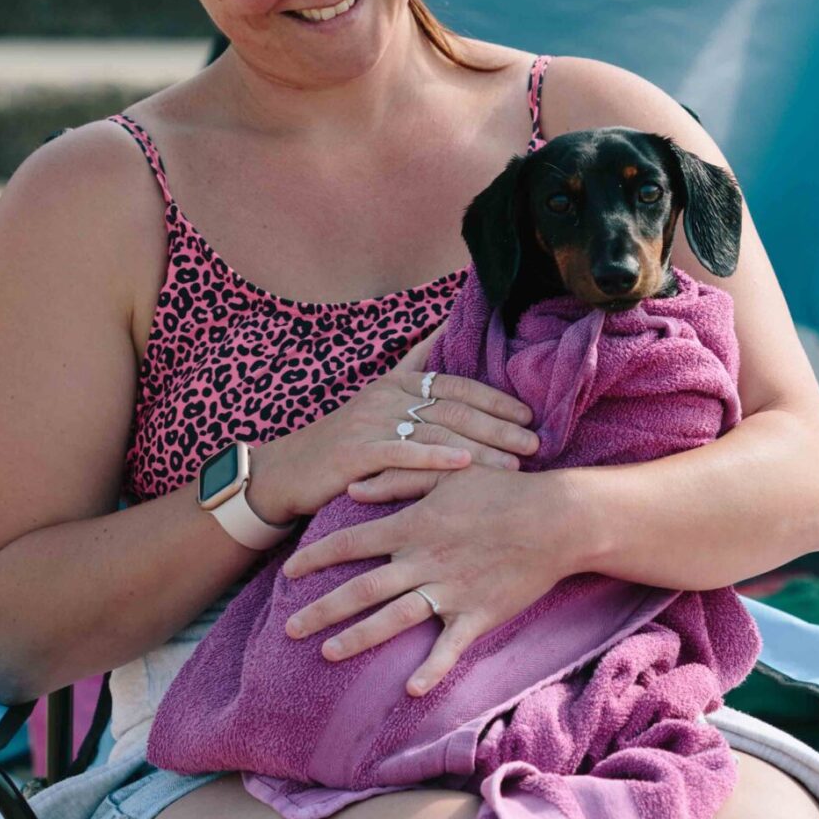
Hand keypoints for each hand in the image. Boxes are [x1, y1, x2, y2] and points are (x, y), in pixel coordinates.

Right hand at [252, 319, 539, 523]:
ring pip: (437, 431)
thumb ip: (412, 385)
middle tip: (535, 442)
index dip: (493, 398)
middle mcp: (386, 397)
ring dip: (481, 447)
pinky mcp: (356, 452)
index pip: (455, 385)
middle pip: (454, 407)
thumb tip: (442, 344)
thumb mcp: (376, 409)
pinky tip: (466, 468)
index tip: (527, 414)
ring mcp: (370, 422)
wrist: (283, 473)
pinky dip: (436, 459)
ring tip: (515, 464)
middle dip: (499, 425)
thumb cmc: (340, 448)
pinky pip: (404, 454)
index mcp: (395, 384)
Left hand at [280, 462, 574, 695]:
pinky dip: (430, 669)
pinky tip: (409, 689)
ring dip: (357, 638)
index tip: (288, 571)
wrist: (555, 519)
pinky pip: (449, 648)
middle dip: (321, 610)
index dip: (316, 557)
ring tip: (326, 653)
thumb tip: (354, 488)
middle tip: (288, 628)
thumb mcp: (447, 474)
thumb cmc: (502, 490)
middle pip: (361, 589)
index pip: (351, 543)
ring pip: (393, 619)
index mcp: (413, 525)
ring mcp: (449, 591)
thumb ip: (397, 481)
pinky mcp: (477, 615)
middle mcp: (423, 561)